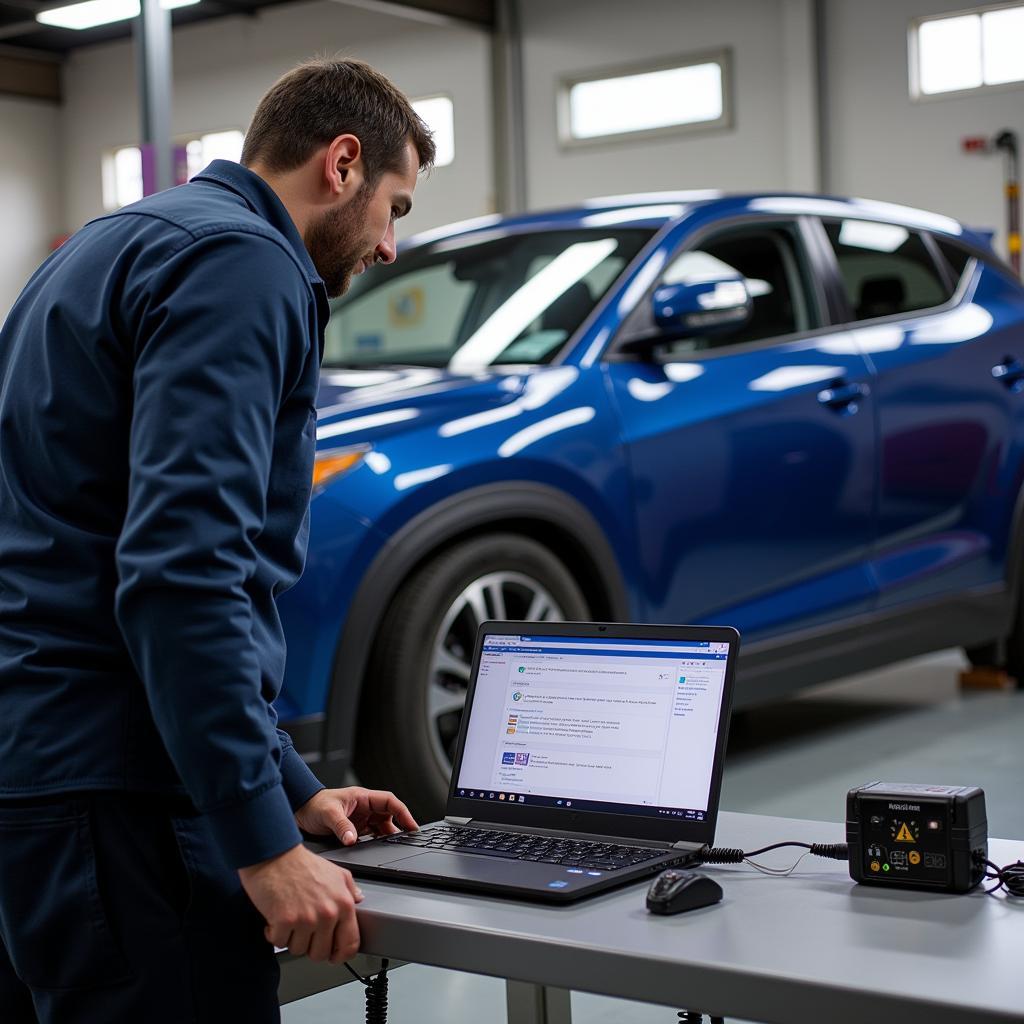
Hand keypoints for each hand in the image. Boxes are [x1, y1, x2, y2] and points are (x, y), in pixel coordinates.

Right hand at [239, 844, 361, 961]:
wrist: (274, 853)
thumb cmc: (300, 862)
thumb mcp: (335, 872)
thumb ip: (349, 889)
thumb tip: (358, 899)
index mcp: (343, 903)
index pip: (350, 943)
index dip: (341, 955)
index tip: (334, 956)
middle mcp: (328, 913)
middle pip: (321, 953)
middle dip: (310, 945)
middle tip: (303, 931)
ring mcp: (306, 919)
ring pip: (298, 950)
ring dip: (291, 938)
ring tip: (290, 917)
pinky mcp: (284, 922)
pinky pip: (279, 943)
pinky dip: (274, 933)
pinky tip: (276, 918)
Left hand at [295, 786, 417, 845]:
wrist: (300, 811)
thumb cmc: (314, 805)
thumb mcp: (328, 814)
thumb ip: (341, 826)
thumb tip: (353, 840)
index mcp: (362, 797)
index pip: (389, 802)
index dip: (403, 812)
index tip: (411, 826)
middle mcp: (365, 808)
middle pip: (389, 816)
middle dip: (398, 828)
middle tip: (406, 841)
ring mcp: (361, 819)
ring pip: (382, 828)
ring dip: (387, 837)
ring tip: (393, 847)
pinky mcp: (356, 829)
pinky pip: (372, 836)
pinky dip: (377, 843)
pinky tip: (378, 849)